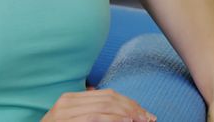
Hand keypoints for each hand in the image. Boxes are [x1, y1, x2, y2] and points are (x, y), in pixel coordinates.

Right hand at [41, 89, 156, 121]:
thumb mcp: (71, 119)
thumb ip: (86, 109)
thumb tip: (106, 103)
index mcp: (70, 98)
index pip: (107, 95)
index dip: (128, 102)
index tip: (144, 113)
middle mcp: (67, 101)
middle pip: (108, 99)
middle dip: (132, 107)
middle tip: (148, 117)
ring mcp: (65, 112)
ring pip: (104, 106)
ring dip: (127, 114)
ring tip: (141, 120)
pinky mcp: (67, 121)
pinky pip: (95, 118)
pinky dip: (113, 119)